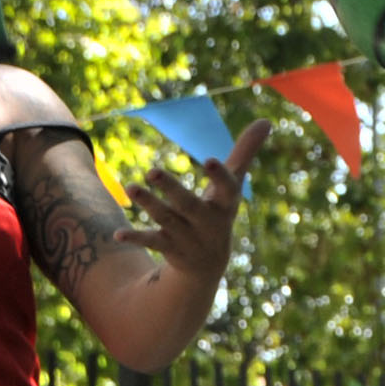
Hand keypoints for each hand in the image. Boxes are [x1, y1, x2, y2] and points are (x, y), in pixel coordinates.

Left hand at [120, 120, 271, 277]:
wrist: (208, 264)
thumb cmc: (220, 213)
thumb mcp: (234, 186)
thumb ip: (245, 153)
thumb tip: (266, 121)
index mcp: (225, 206)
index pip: (227, 190)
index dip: (219, 177)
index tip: (210, 160)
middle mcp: (207, 222)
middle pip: (188, 205)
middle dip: (171, 189)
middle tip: (152, 171)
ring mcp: (187, 237)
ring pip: (167, 219)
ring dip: (150, 204)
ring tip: (131, 187)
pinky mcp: (169, 247)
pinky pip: (152, 242)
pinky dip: (136, 238)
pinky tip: (118, 235)